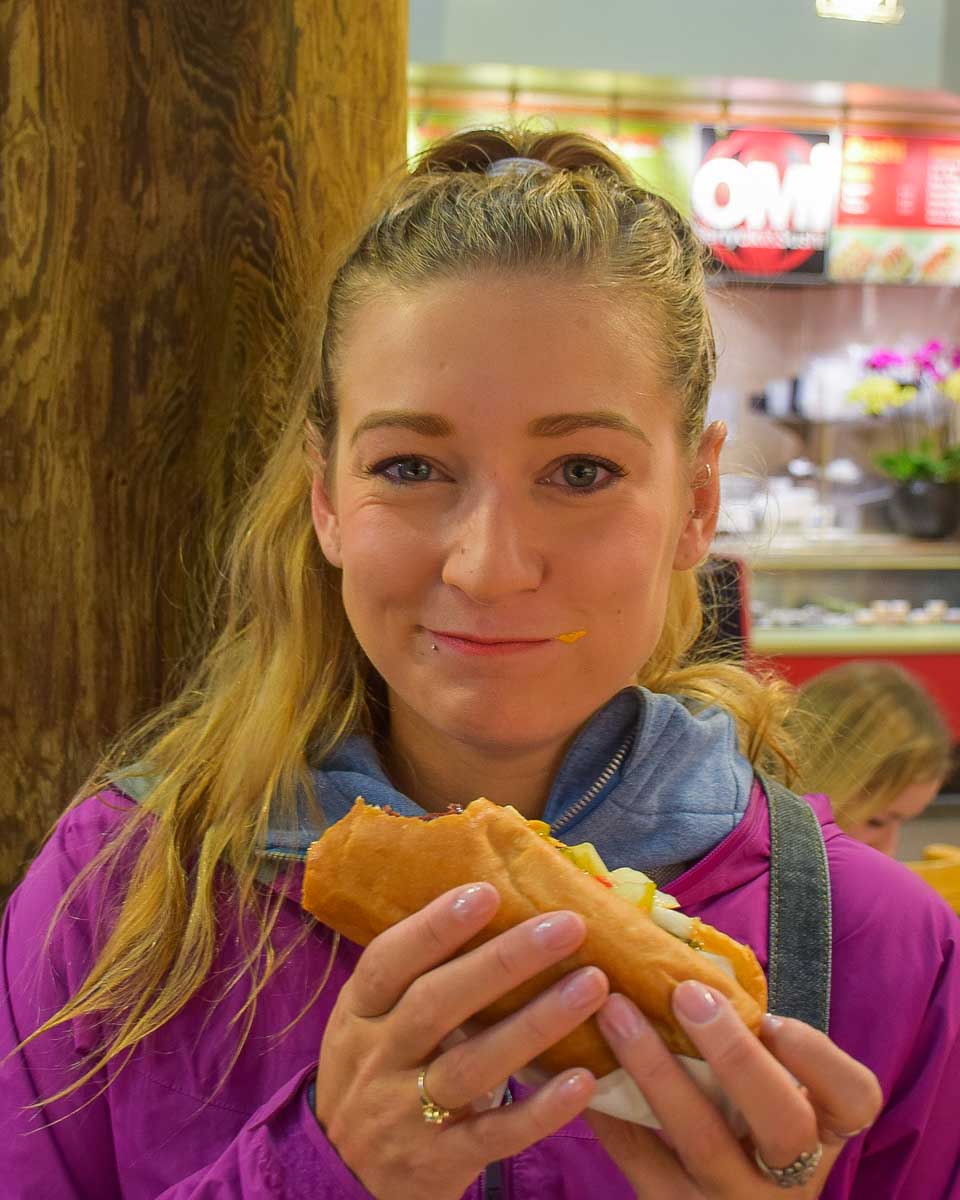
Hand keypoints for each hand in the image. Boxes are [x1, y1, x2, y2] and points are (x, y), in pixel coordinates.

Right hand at [313, 882, 608, 1199]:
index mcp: (359, 1014)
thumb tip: (496, 904)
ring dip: (536, 1023)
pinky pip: (493, 1134)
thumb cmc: (379, 1072)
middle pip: (437, 1004)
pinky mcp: (437, 1162)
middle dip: (504, 961)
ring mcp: (404, 1114)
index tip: (486, 892)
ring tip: (593, 985)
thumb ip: (419, 977)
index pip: (388, 961)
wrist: (342, 1177)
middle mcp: (377, 1059)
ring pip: (472, 1065)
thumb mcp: (374, 1022)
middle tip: (567, 926)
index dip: (433, 926)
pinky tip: (582, 1081)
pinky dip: (539, 1109)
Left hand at [587, 983, 882, 1198]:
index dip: (818, 1058)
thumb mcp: (761, 1089)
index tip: (773, 1019)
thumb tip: (679, 947)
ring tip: (614, 1012)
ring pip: (703, 1142)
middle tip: (686, 994)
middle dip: (734, 1053)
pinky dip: (609, 1109)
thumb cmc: (734, 1119)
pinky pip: (640, 1162)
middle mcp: (788, 1176)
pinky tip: (578, 1063)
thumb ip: (745, 1036)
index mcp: (820, 1131)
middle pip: (782, 1122)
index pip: (854, 1099)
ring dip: (655, 1068)